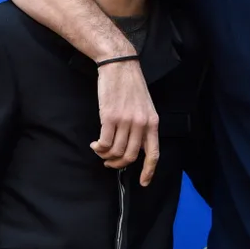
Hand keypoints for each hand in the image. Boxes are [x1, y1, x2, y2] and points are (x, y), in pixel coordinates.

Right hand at [91, 59, 160, 185]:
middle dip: (118, 164)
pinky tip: (95, 144)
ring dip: (106, 156)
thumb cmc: (131, 86)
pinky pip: (105, 143)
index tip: (143, 182)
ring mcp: (125, 121)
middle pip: (130, 156)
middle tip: (110, 162)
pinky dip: (99, 148)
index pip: (154, 153)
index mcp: (152, 122)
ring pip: (116, 151)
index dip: (148, 171)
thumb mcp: (145, 107)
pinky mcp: (109, 117)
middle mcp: (141, 124)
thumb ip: (143, 126)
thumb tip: (136, 146)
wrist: (120, 66)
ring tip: (100, 150)